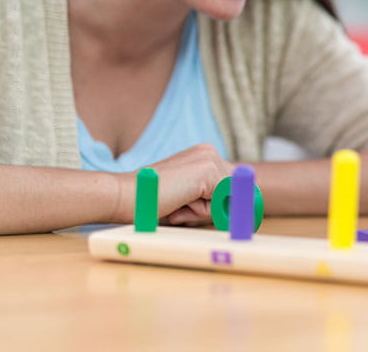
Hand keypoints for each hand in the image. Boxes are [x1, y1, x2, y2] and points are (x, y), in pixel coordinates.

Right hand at [113, 143, 233, 225]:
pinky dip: (202, 211)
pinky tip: (180, 203)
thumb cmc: (152, 202)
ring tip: (178, 204)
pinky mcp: (208, 171)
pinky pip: (221, 203)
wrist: (125, 197)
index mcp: (204, 156)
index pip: (232, 186)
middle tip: (181, 205)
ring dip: (205, 211)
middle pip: (234, 193)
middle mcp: (209, 152)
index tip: (218, 214)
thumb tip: (241, 212)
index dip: (225, 205)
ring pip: (227, 199)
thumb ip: (211, 200)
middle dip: (212, 208)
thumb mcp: (188, 198)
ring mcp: (210, 159)